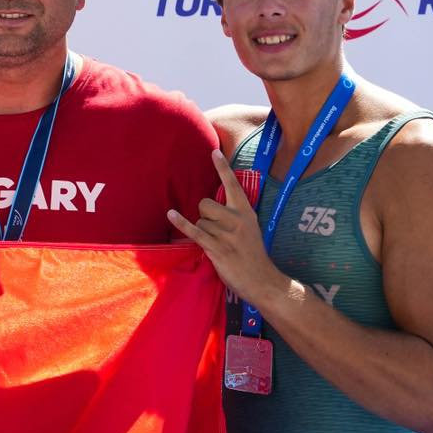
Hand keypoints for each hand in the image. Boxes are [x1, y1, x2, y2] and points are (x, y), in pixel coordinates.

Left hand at [167, 150, 283, 304]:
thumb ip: (235, 215)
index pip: (233, 185)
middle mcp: (237, 220)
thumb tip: (211, 206)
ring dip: (203, 233)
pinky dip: (181, 223)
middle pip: (205, 204)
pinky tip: (171, 214)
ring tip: (218, 246)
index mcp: (246, 212)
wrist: (261, 279)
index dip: (223, 169)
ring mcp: (227, 234)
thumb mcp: (250, 229)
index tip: (213, 152)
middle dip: (204, 216)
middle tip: (216, 232)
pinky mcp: (216, 247)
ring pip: (200, 222)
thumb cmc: (252, 254)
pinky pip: (194, 231)